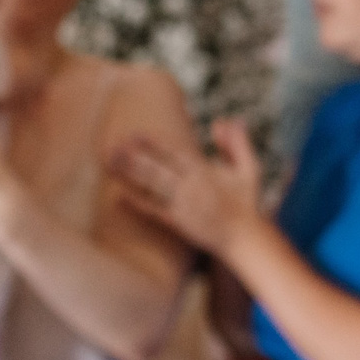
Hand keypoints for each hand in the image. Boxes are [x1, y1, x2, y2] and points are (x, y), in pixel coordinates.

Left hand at [109, 121, 264, 256]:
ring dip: (130, 175)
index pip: (174, 152)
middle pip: (157, 168)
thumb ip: (237, 143)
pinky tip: (118, 197)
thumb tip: (223, 121)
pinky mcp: (178, 223)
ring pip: (152, 187)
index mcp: (204, 172)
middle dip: (134, 157)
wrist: (244, 237)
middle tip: (112, 145)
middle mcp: (190, 187)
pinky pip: (154, 212)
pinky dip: (136, 204)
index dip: (153, 143)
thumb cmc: (246, 201)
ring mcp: (183, 206)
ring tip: (110, 163)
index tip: (134, 133)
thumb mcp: (249, 168)